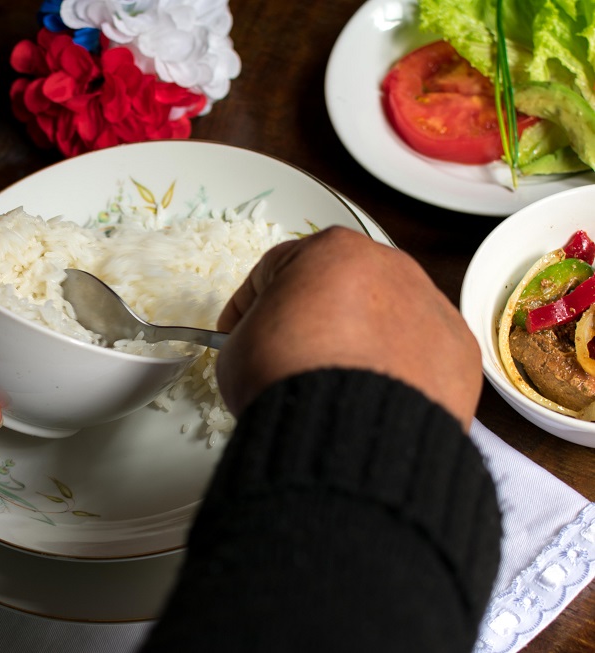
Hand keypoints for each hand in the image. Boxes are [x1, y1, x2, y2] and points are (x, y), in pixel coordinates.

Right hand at [216, 227, 480, 428]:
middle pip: (342, 288)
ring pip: (388, 321)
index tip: (243, 328)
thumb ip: (250, 332)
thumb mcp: (235, 347)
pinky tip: (375, 399)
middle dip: (317, 318)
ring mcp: (431, 308)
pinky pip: (422, 357)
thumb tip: (260, 346)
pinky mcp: (459, 354)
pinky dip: (401, 374)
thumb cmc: (288, 377)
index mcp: (331, 250)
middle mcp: (390, 267)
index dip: (252, 303)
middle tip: (292, 356)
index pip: (279, 269)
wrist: (344, 429)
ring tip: (336, 385)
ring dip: (363, 344)